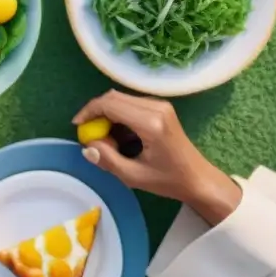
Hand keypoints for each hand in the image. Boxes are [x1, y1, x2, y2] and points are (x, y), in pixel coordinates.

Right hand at [73, 90, 241, 225]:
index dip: (89, 111)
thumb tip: (87, 147)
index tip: (77, 126)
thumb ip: (108, 160)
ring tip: (106, 139)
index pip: (110, 104)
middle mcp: (156, 107)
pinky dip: (119, 115)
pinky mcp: (161, 107)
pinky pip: (131, 104)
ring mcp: (160, 104)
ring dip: (107, 114)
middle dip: (96, 112)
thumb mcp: (134, 176)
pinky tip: (120, 136)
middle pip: (114, 97)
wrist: (198, 178)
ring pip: (122, 99)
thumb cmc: (168, 180)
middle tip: (89, 134)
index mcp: (150, 123)